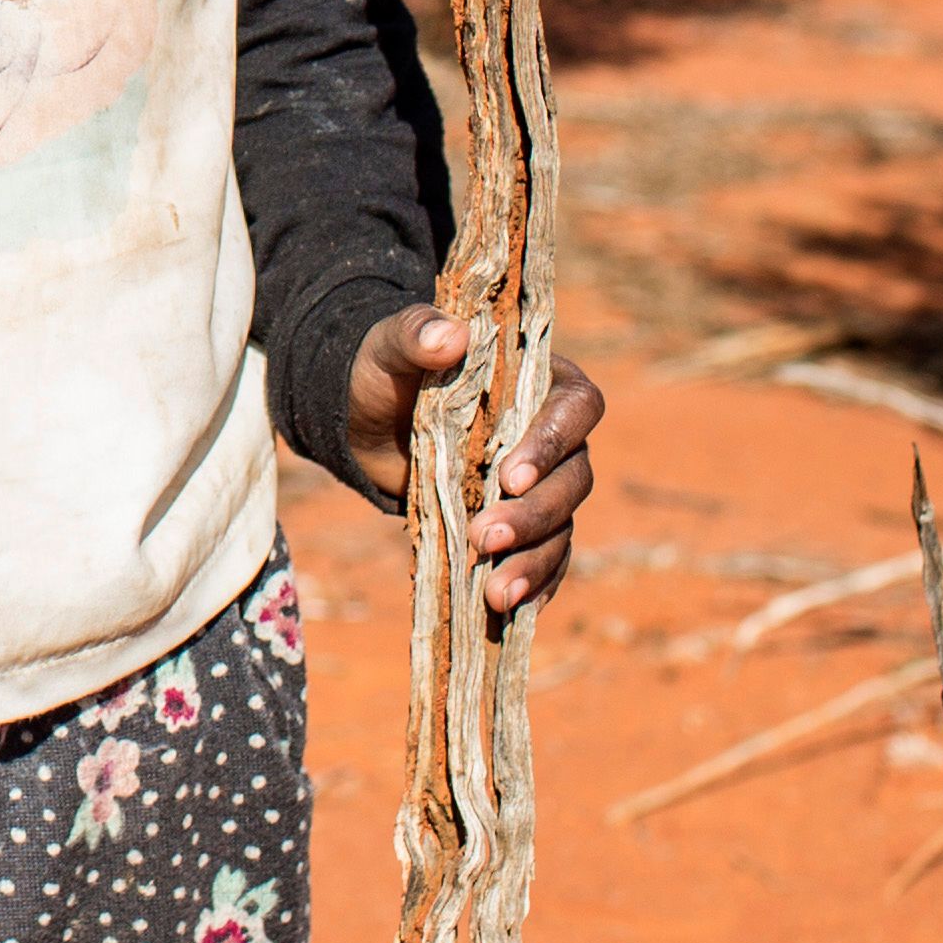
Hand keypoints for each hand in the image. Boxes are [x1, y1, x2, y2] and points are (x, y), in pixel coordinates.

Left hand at [344, 313, 605, 616]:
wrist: (366, 419)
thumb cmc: (384, 372)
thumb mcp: (389, 348)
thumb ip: (416, 333)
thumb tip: (450, 335)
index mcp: (538, 380)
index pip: (576, 406)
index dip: (552, 443)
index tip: (508, 475)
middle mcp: (553, 437)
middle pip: (575, 480)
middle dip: (534, 514)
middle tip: (484, 537)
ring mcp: (541, 486)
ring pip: (562, 527)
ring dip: (534, 561)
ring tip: (494, 593)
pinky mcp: (522, 525)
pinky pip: (545, 560)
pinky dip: (533, 585)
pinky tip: (510, 610)